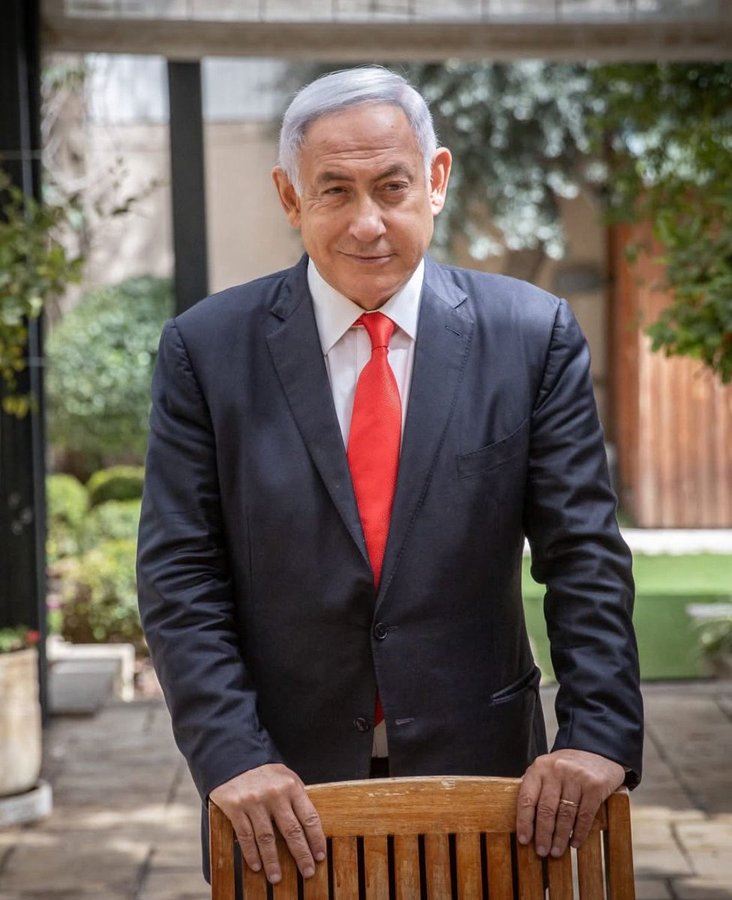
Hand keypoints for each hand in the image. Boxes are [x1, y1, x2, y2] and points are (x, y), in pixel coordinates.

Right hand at [209, 763, 326, 883]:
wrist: (234, 759)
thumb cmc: (264, 773)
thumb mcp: (286, 777)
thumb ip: (297, 797)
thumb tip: (310, 826)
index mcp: (291, 786)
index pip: (309, 817)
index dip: (316, 839)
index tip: (319, 856)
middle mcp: (275, 794)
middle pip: (292, 831)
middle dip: (301, 855)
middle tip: (307, 872)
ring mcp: (254, 801)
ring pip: (267, 838)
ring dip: (272, 861)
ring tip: (276, 877)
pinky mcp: (236, 807)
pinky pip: (245, 836)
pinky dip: (251, 853)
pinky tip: (256, 866)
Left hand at [515, 749, 624, 858]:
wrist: (598, 750)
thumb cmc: (567, 766)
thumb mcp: (547, 769)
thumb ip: (536, 787)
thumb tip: (524, 818)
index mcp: (539, 767)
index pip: (527, 798)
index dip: (524, 821)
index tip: (524, 840)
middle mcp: (556, 770)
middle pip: (546, 810)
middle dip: (543, 834)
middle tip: (542, 851)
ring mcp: (576, 777)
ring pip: (565, 815)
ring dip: (560, 837)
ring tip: (556, 851)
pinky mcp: (595, 785)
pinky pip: (585, 815)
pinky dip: (579, 832)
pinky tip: (574, 843)